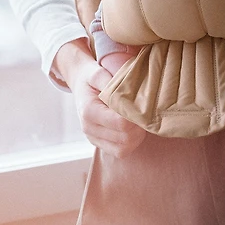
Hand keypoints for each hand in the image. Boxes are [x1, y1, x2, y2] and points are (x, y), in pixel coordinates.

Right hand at [54, 39, 146, 158]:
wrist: (79, 84)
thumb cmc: (90, 77)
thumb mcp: (98, 73)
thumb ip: (110, 82)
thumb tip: (127, 93)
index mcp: (89, 111)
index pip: (120, 123)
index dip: (135, 116)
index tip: (143, 104)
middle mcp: (89, 129)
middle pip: (124, 138)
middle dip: (139, 127)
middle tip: (145, 113)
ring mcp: (93, 138)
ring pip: (123, 149)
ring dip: (136, 137)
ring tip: (139, 120)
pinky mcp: (99, 143)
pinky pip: (119, 152)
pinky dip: (131, 143)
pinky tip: (133, 128)